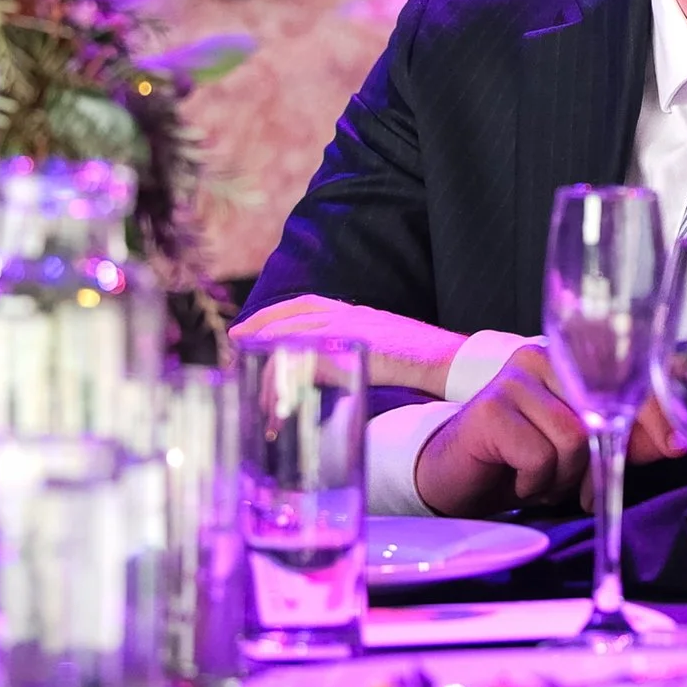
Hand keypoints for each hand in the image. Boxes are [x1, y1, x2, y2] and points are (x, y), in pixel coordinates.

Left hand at [230, 296, 465, 396]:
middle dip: (260, 327)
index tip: (251, 326)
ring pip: (296, 336)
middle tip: (235, 342)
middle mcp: (351, 314)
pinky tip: (277, 382)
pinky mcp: (354, 348)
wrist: (451, 361)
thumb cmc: (426, 362)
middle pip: (293, 315)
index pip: (307, 304)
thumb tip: (335, 369)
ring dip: (270, 356)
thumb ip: (360, 350)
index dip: (276, 313)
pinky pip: (310, 356)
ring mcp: (353, 329)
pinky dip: (290, 369)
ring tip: (250, 372)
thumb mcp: (387, 350)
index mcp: (358, 312)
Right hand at [416, 348, 686, 517]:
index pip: (626, 377)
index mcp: (569, 360)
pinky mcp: (491, 407)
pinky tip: (514, 478)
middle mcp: (543, 357)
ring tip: (535, 478)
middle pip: (603, 414)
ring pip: (574, 439)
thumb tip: (680, 441)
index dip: (656, 415)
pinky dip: (534, 481)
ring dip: (559, 477)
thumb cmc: (523, 463)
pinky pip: (540, 456)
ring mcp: (515, 379)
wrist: (457, 480)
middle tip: (571, 487)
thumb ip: (628, 439)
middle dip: (595, 463)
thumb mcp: (585, 452)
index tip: (676, 447)